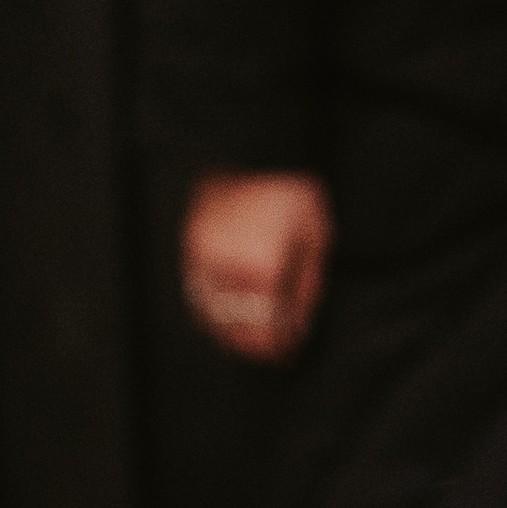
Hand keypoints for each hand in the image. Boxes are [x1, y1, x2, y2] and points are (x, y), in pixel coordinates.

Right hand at [182, 172, 331, 359]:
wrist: (252, 152)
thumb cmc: (290, 195)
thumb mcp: (315, 240)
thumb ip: (306, 290)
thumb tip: (296, 331)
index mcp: (262, 268)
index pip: (266, 333)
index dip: (279, 350)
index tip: (289, 355)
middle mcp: (228, 269)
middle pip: (239, 332)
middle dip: (259, 347)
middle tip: (276, 352)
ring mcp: (204, 260)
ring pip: (215, 318)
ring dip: (235, 334)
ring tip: (255, 337)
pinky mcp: (191, 251)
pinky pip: (199, 297)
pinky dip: (215, 314)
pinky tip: (231, 317)